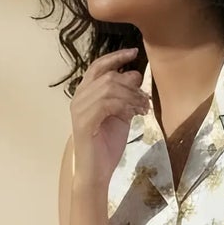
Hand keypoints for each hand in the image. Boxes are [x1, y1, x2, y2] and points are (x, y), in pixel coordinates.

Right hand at [69, 46, 147, 185]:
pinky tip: (132, 115)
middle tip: (145, 100)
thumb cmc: (107, 144)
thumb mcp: (121, 113)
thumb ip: (125, 94)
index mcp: (85, 94)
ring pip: (108, 88)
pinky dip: (124, 106)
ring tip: (142, 109)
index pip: (98, 66)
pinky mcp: (84, 122)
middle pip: (107, 77)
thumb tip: (134, 74)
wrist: (97, 171)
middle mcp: (78, 98)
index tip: (133, 53)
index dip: (115, 57)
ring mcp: (79, 110)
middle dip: (130, 85)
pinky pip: (106, 103)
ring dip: (130, 97)